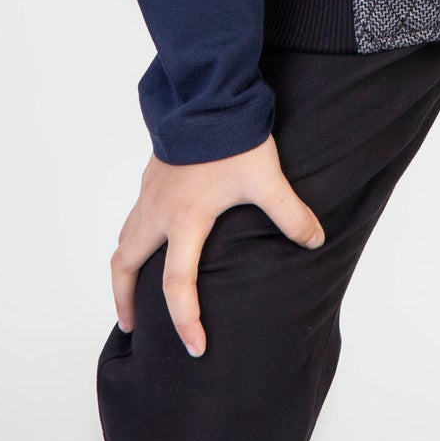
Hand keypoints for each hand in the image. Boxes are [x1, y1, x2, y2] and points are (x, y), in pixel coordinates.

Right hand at [110, 133, 324, 357]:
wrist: (207, 93)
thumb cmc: (232, 138)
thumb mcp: (266, 178)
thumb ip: (290, 213)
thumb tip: (315, 240)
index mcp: (185, 221)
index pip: (177, 284)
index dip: (185, 320)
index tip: (195, 347)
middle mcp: (159, 211)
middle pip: (124, 265)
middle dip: (124, 300)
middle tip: (133, 326)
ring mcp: (150, 192)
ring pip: (124, 238)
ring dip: (124, 268)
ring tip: (132, 290)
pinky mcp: (152, 175)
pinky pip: (133, 215)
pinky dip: (133, 237)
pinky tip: (153, 236)